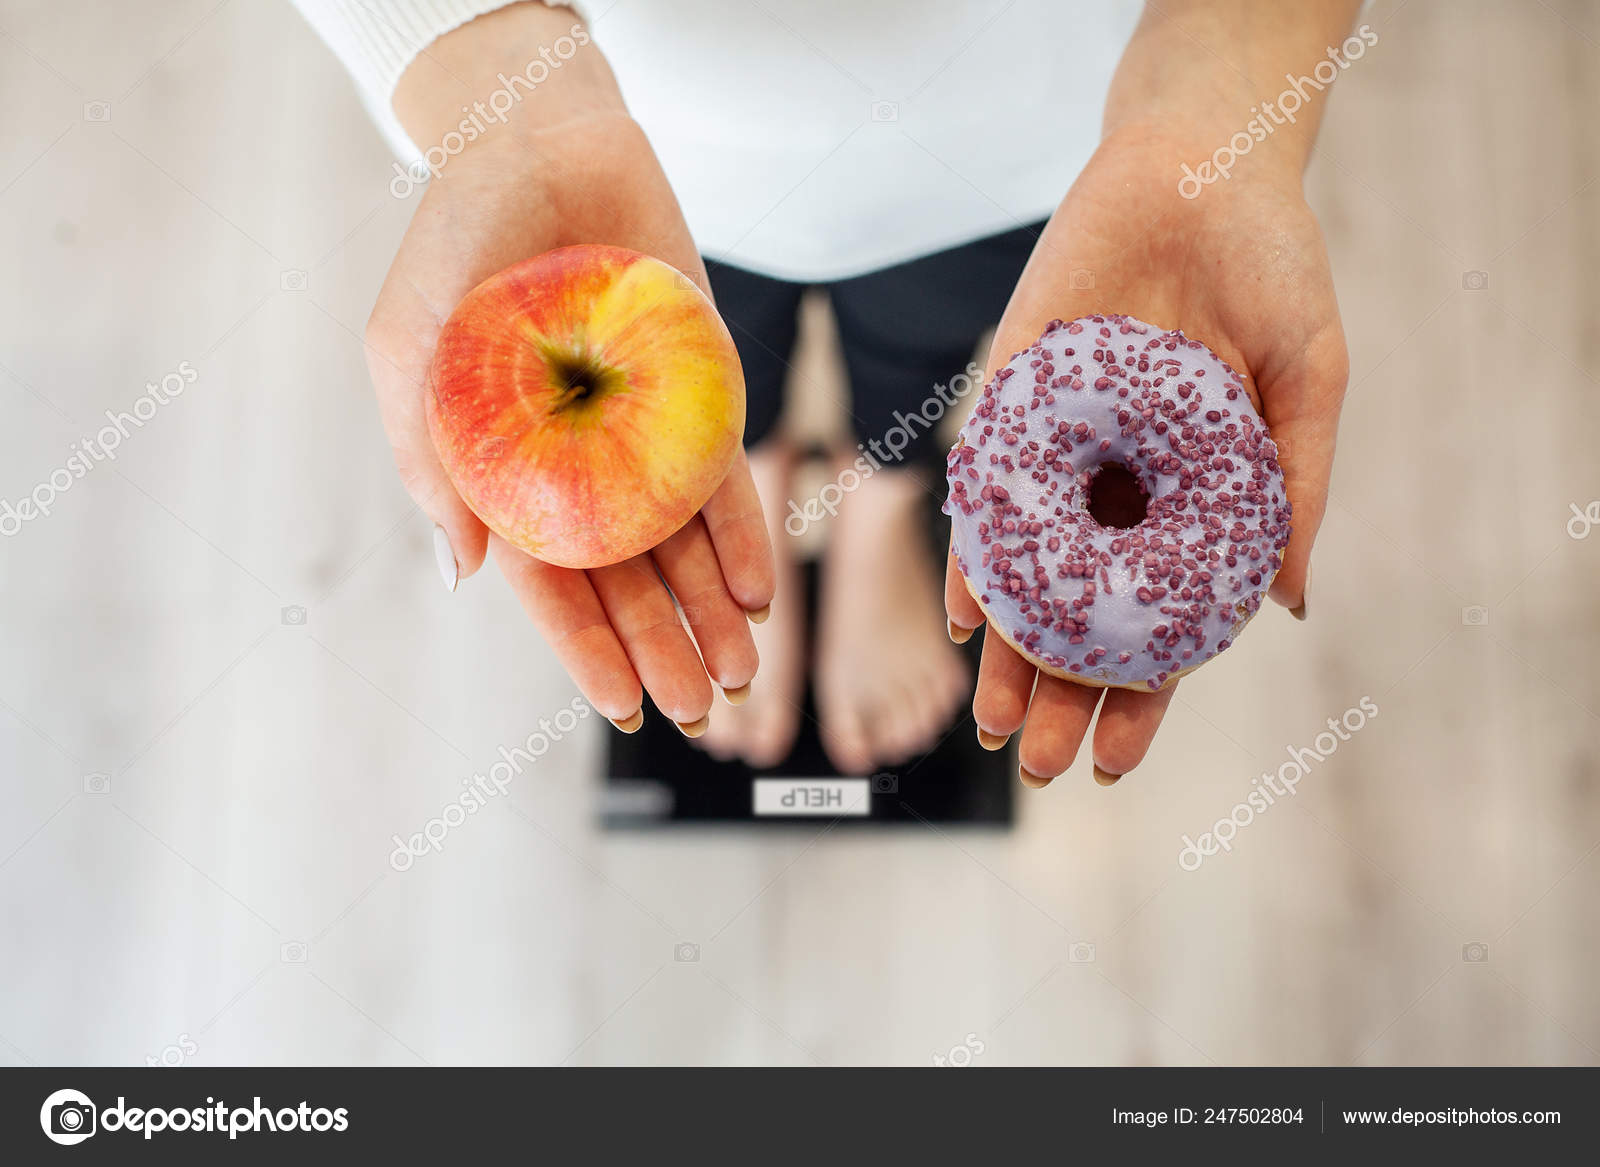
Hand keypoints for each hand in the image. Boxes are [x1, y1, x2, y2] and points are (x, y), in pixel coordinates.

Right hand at [365, 7, 772, 731]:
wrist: (543, 142)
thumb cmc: (458, 238)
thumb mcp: (411, 339)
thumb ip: (427, 452)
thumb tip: (460, 573)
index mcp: (503, 472)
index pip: (548, 581)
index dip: (585, 648)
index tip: (622, 709)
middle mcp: (577, 467)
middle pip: (624, 578)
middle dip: (661, 647)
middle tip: (701, 707)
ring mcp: (640, 434)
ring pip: (680, 543)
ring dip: (710, 611)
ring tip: (741, 672)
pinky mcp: (695, 394)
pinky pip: (723, 477)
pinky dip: (742, 535)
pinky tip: (762, 591)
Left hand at [945, 121, 1347, 783]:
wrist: (1198, 166)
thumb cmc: (1273, 269)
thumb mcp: (1309, 386)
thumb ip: (1295, 493)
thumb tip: (1289, 607)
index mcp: (1189, 498)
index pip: (1155, 622)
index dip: (1138, 699)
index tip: (1118, 764)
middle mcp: (1118, 490)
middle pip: (1080, 616)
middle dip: (1062, 698)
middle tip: (1041, 767)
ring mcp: (1062, 454)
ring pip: (1028, 575)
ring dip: (1011, 655)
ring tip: (997, 726)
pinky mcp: (1012, 406)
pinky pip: (986, 495)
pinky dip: (976, 556)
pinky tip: (969, 620)